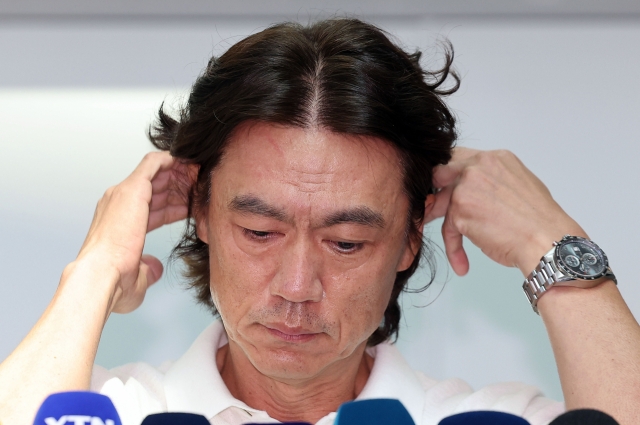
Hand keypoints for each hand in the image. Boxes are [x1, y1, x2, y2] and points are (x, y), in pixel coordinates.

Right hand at [74, 152, 189, 312]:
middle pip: (155, 186)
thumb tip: (154, 268)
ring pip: (156, 170)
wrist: (101, 276)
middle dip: (178, 186)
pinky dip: (172, 160)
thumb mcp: (136, 275)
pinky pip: (154, 162)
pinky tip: (188, 163)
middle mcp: (117, 202)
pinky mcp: (133, 189)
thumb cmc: (113, 281)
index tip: (191, 207)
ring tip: (199, 174)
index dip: (173, 205)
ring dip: (179, 171)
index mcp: (118, 220)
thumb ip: (147, 268)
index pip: (150, 205)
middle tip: (200, 187)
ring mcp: (123, 193)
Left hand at [425, 148, 585, 275]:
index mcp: (495, 158)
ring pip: (444, 205)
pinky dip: (454, 248)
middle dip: (436, 191)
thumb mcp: (519, 185)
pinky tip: (461, 263)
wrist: (547, 241)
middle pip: (441, 174)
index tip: (444, 188)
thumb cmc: (539, 222)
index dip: (450, 174)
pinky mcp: (460, 211)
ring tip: (454, 245)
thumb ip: (493, 181)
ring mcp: (466, 188)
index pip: (460, 158)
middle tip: (433, 209)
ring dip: (448, 226)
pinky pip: (449, 230)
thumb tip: (476, 191)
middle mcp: (478, 167)